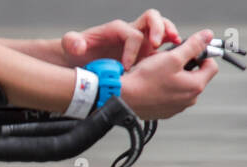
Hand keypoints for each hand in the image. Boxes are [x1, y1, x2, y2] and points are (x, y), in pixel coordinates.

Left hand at [62, 8, 180, 68]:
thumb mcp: (70, 45)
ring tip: (175, 45)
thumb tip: (78, 46)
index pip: (132, 34)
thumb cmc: (76, 51)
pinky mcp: (144, 51)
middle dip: (159, 30)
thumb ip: (71, 41)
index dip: (133, 49)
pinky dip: (171, 47)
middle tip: (158, 46)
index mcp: (116, 29)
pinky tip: (175, 56)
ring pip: (162, 28)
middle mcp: (131, 31)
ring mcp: (140, 40)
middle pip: (153, 19)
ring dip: (170, 34)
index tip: (127, 66)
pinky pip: (162, 45)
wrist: (78, 59)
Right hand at [119, 30, 218, 119]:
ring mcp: (176, 108)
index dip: (203, 54)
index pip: (212, 66)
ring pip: (182, 85)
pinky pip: (171, 95)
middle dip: (186, 65)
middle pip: (196, 76)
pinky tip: (153, 83)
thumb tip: (207, 36)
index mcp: (195, 86)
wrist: (123, 98)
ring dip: (175, 76)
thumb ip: (193, 46)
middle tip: (170, 59)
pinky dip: (165, 87)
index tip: (190, 51)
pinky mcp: (164, 111)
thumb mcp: (172, 57)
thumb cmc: (145, 79)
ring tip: (158, 71)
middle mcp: (189, 100)